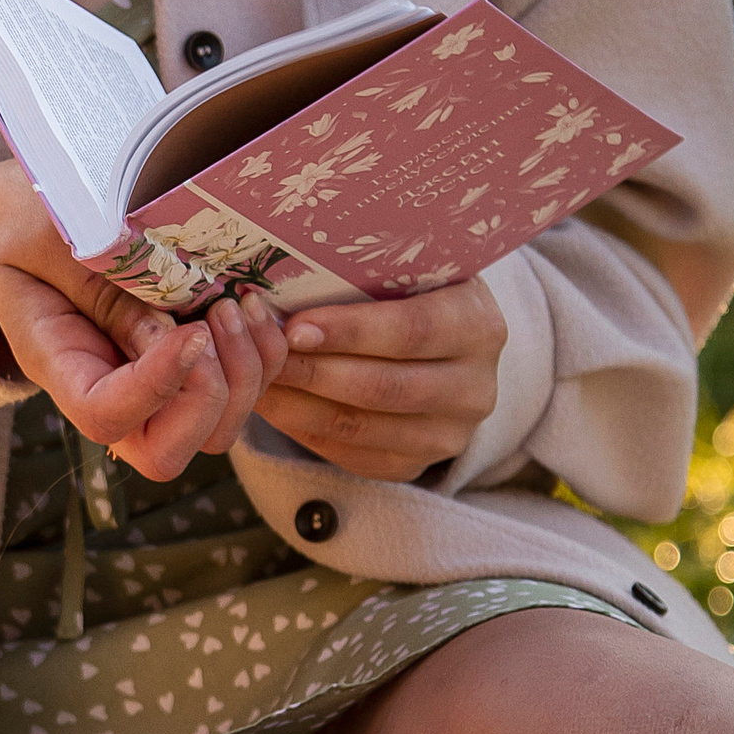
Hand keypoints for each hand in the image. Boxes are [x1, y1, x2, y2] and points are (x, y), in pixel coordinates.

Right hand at [0, 161, 292, 484]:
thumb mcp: (49, 241)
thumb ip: (101, 289)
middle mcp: (106, 394)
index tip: (191, 329)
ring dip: (246, 375)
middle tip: (217, 315)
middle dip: (210, 395)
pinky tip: (252, 303)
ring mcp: (149, 389)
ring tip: (238, 303)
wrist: (23, 219)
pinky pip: (240, 394)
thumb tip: (168, 332)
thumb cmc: (27, 222)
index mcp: (58, 364)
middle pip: (166, 453)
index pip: (106, 417)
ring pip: (214, 432)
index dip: (158, 386)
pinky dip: (263, 357)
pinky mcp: (185, 368)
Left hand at [260, 278, 507, 482]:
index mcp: (478, 325)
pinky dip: (303, 429)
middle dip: (313, 371)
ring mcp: (448, 433)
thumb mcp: (407, 269)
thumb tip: (281, 279)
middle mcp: (474, 388)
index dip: (351, 331)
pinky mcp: (416, 463)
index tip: (295, 326)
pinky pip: (351, 453)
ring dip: (298, 403)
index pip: (411, 331)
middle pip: (383, 387)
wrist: (445, 343)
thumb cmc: (412, 291)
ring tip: (254, 378)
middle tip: (259, 354)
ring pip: (360, 427)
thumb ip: (363, 273)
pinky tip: (273, 404)